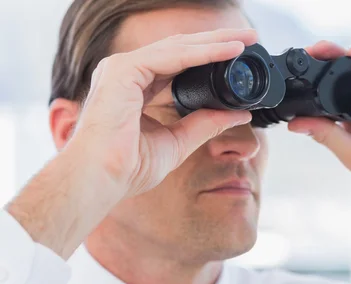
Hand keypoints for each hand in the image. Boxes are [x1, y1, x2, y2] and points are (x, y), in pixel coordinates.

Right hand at [70, 29, 257, 197]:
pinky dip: (202, 53)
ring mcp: (122, 68)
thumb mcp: (178, 142)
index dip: (209, 57)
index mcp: (136, 87)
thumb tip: (239, 115)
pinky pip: (171, 56)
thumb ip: (205, 124)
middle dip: (216, 42)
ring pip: (178, 47)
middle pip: (180, 49)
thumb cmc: (128, 167)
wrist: (102, 180)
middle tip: (248, 38)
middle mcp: (128, 73)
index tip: (239, 56)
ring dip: (214, 42)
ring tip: (244, 40)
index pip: (179, 64)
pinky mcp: (123, 70)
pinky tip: (227, 51)